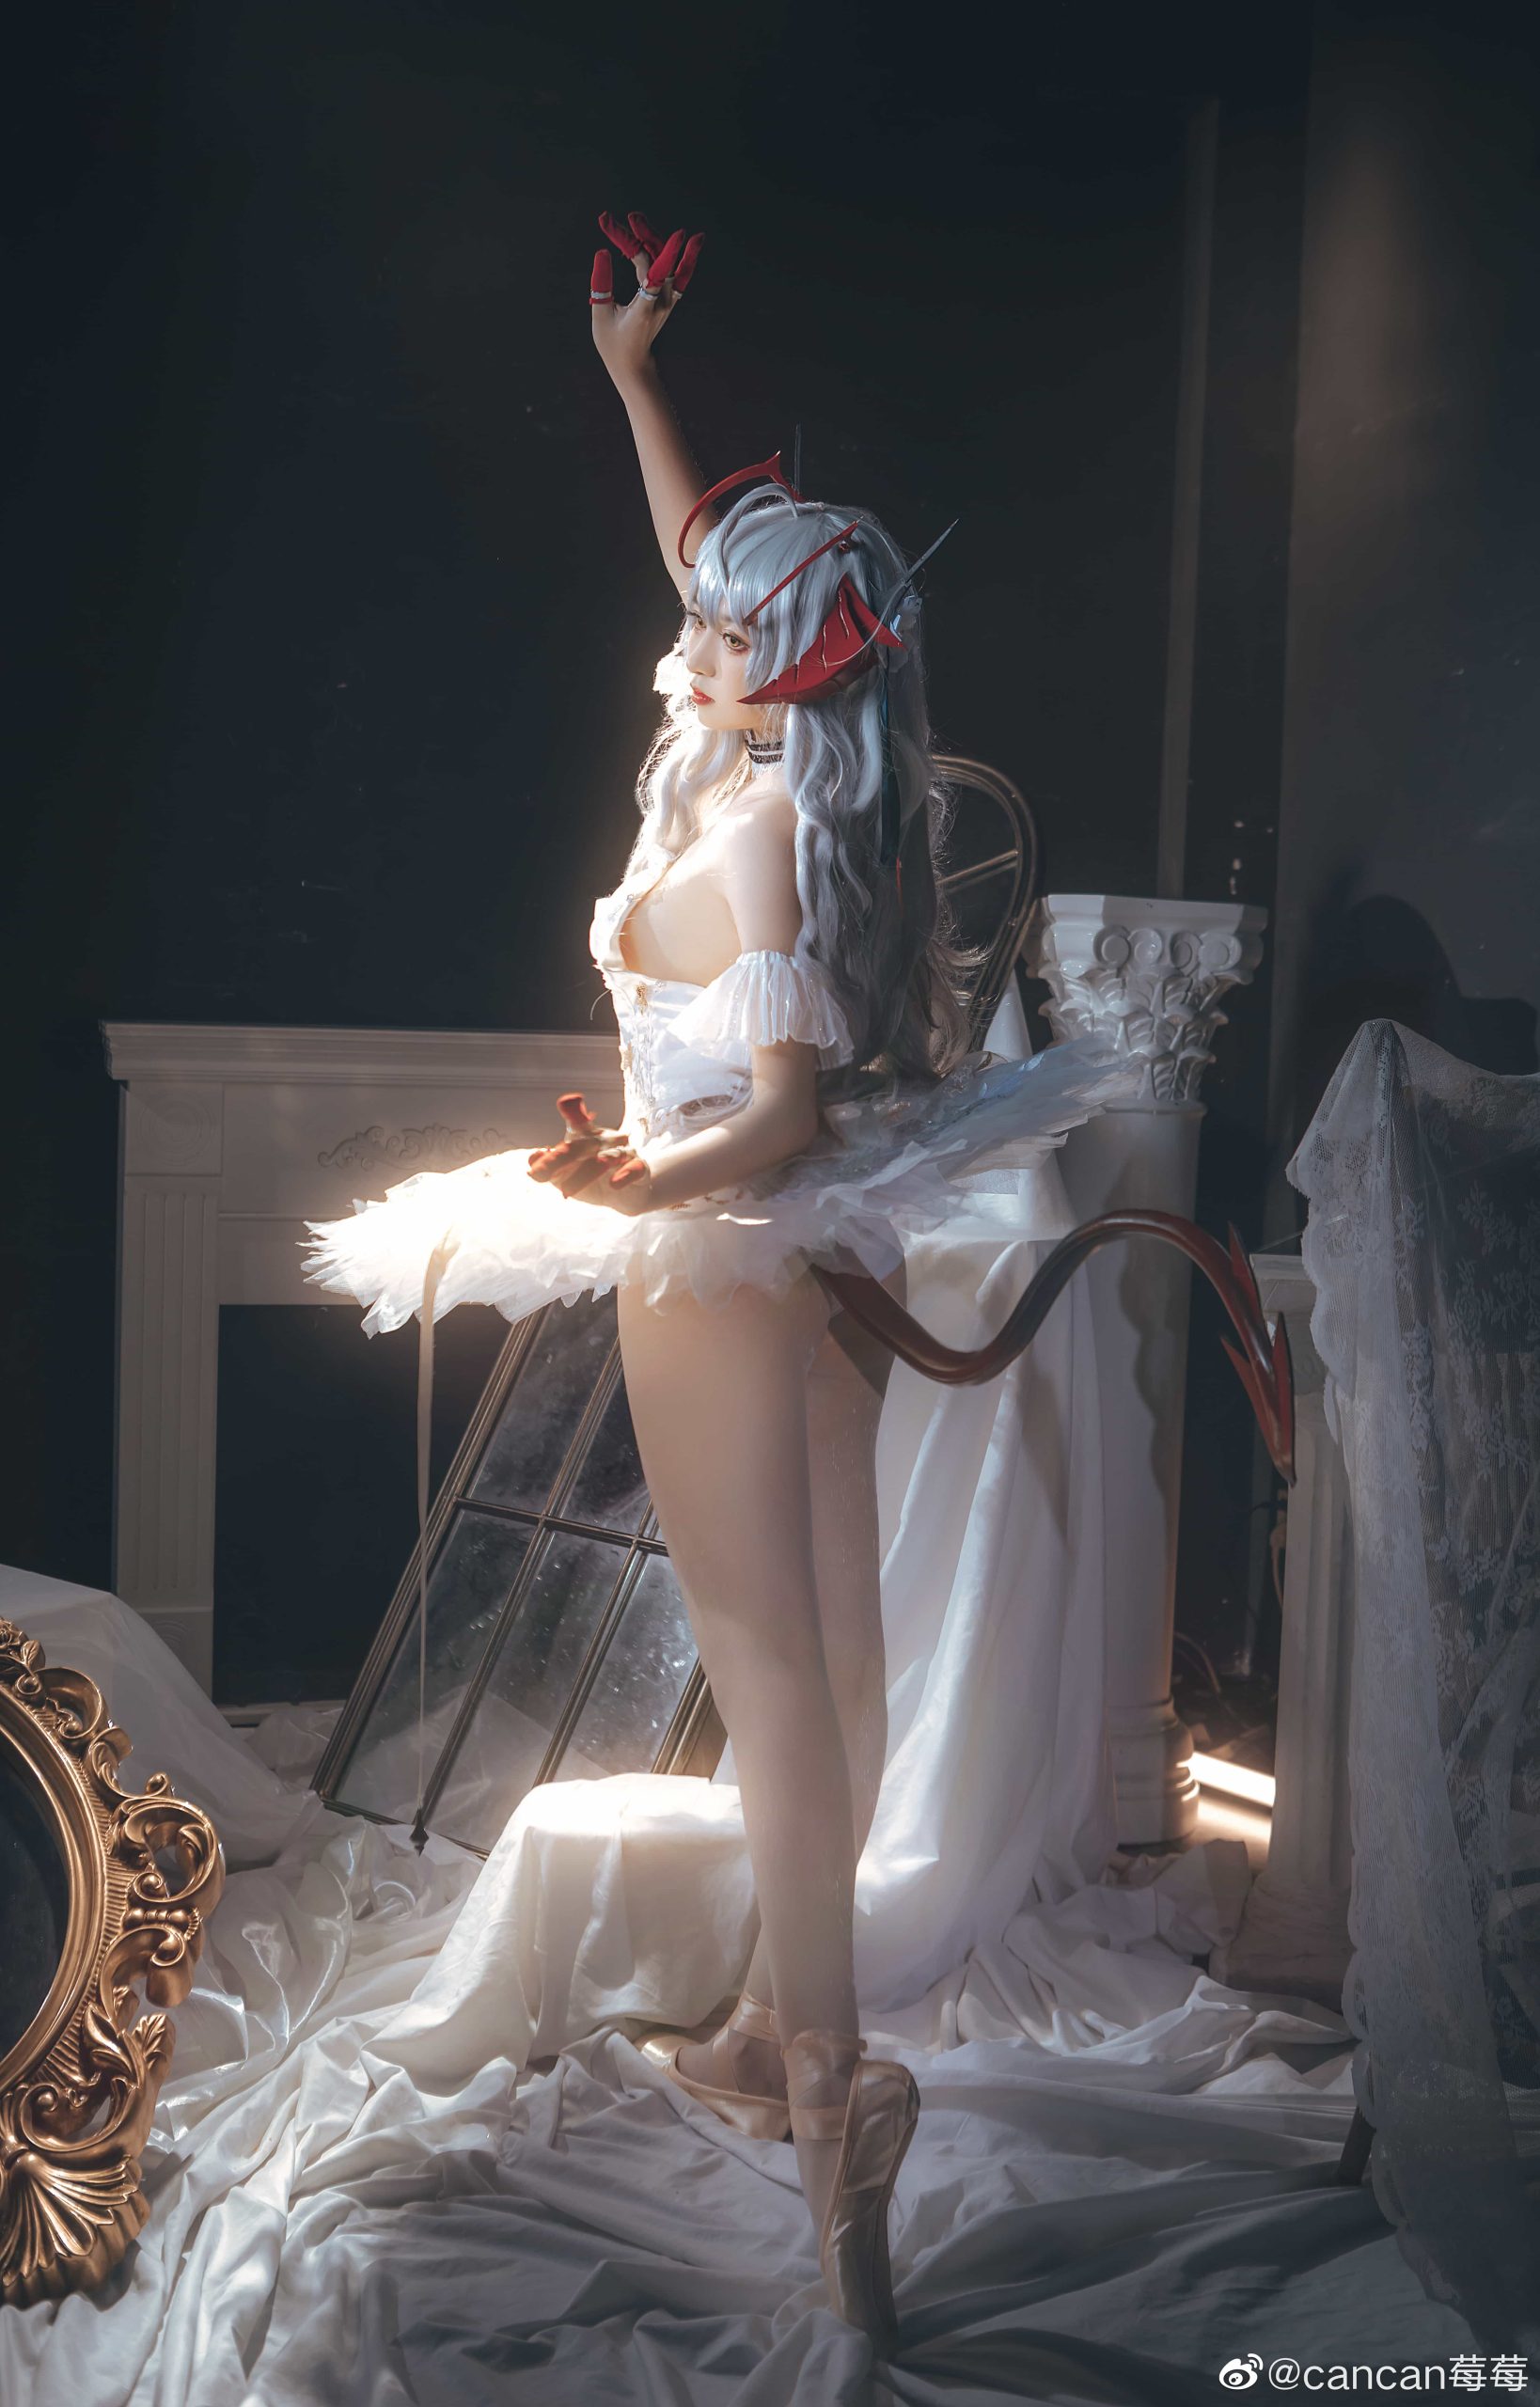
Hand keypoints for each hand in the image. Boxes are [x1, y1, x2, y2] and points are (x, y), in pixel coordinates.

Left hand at [527, 1092, 653, 1210]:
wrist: (628, 1196)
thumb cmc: (593, 1179)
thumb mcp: (566, 1174)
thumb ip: (547, 1166)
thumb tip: (532, 1158)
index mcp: (587, 1137)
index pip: (577, 1124)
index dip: (573, 1112)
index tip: (568, 1101)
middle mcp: (605, 1141)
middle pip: (582, 1146)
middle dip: (559, 1159)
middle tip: (538, 1173)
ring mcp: (623, 1154)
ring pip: (605, 1159)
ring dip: (587, 1173)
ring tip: (568, 1189)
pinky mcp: (639, 1169)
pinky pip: (634, 1169)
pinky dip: (624, 1175)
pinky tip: (614, 1184)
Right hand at [590, 208, 703, 388]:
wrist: (633, 364)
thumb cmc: (613, 343)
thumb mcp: (601, 316)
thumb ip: (601, 285)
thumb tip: (602, 252)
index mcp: (644, 311)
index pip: (654, 277)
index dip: (658, 253)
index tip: (666, 231)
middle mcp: (661, 304)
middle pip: (658, 262)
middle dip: (644, 236)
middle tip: (630, 216)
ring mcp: (667, 301)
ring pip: (667, 264)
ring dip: (653, 239)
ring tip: (636, 219)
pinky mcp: (669, 299)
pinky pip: (678, 274)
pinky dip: (681, 256)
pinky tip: (691, 239)